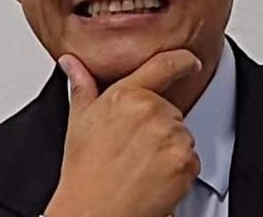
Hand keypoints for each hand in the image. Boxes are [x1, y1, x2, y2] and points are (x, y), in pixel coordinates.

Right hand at [45, 49, 202, 216]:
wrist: (94, 212)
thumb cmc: (85, 169)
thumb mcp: (79, 119)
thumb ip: (81, 83)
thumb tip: (71, 62)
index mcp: (127, 95)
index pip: (164, 65)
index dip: (182, 60)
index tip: (190, 61)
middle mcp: (152, 110)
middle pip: (171, 109)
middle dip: (159, 124)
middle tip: (134, 145)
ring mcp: (170, 135)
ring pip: (182, 133)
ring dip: (169, 146)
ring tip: (141, 162)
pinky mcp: (185, 161)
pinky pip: (191, 157)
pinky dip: (179, 168)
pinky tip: (154, 176)